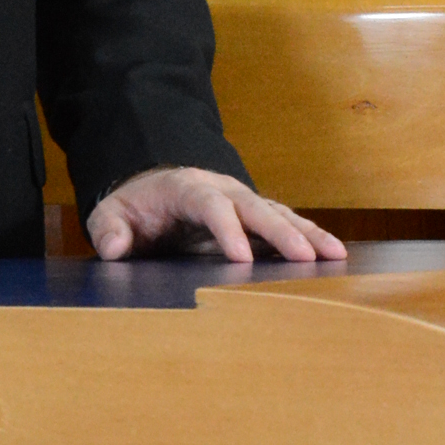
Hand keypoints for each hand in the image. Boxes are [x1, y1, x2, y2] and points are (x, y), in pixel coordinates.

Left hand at [85, 166, 347, 266]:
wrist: (151, 187)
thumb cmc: (134, 206)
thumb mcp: (112, 213)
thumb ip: (109, 228)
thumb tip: (114, 248)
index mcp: (186, 188)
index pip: (210, 205)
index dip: (226, 230)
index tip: (242, 258)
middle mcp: (221, 189)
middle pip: (254, 207)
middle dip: (280, 232)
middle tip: (305, 255)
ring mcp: (241, 200)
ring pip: (277, 213)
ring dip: (306, 233)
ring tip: (335, 254)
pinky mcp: (253, 216)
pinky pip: (284, 223)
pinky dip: (308, 236)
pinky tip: (332, 254)